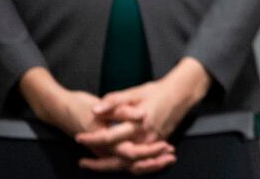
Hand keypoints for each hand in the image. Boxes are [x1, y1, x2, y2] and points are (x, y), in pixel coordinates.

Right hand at [18, 67, 172, 173]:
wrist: (59, 109)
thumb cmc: (79, 106)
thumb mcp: (100, 105)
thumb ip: (121, 110)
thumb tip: (141, 115)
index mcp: (104, 140)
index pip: (130, 153)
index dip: (148, 152)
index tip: (165, 146)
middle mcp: (104, 149)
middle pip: (131, 163)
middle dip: (152, 162)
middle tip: (171, 155)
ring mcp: (104, 150)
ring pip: (128, 163)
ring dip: (148, 162)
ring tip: (167, 157)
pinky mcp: (105, 147)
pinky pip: (124, 158)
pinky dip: (139, 158)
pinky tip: (153, 152)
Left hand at [76, 58, 210, 172]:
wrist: (180, 94)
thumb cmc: (157, 91)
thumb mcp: (135, 92)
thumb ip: (114, 101)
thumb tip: (95, 109)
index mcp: (138, 124)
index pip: (110, 137)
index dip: (92, 138)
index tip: (79, 137)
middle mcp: (146, 138)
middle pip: (119, 159)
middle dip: (99, 164)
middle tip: (83, 162)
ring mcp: (153, 144)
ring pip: (129, 164)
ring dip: (110, 168)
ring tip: (93, 166)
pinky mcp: (157, 145)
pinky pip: (140, 162)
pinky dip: (126, 166)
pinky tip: (114, 164)